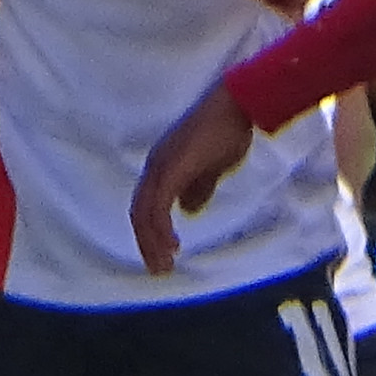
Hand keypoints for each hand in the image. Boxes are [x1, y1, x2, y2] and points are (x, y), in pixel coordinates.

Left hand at [131, 82, 260, 273]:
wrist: (236, 106)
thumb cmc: (227, 131)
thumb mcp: (212, 168)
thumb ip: (199, 187)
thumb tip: (189, 210)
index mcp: (163, 166)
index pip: (147, 205)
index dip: (152, 231)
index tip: (167, 253)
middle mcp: (155, 167)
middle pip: (139, 212)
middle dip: (147, 244)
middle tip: (159, 269)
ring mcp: (161, 167)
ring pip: (144, 213)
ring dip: (151, 242)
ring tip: (163, 265)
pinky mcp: (171, 169)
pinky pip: (158, 206)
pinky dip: (160, 229)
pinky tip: (171, 245)